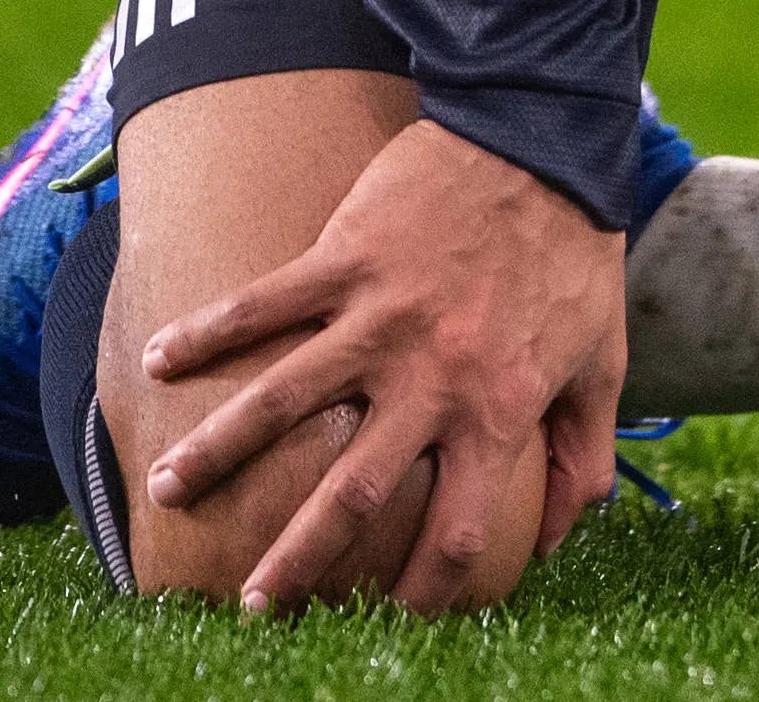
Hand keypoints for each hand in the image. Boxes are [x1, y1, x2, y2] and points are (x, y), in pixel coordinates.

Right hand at [137, 119, 628, 614]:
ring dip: (217, 450)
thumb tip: (562, 541)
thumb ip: (584, 458)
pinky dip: (204, 330)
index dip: (426, 591)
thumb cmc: (575, 253)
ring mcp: (379, 316)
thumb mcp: (602, 364)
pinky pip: (262, 302)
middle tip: (255, 606)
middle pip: (352, 492)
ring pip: (281, 400)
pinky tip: (156, 356)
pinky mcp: (344, 256)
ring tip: (166, 489)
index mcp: (496, 411)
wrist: (544, 138)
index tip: (393, 620)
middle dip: (297, 557)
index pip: (456, 531)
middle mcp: (430, 377)